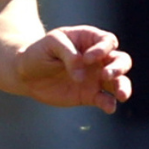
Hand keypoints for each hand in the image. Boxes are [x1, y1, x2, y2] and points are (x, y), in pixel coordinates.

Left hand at [13, 25, 133, 113]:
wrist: (26, 73)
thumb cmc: (40, 52)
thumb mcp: (51, 44)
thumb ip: (69, 55)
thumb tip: (81, 76)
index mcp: (90, 40)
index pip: (108, 41)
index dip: (102, 49)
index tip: (87, 58)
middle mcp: (98, 59)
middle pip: (121, 60)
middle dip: (118, 67)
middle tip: (106, 75)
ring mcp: (95, 78)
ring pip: (119, 81)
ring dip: (123, 87)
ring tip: (122, 95)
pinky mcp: (90, 96)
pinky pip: (105, 100)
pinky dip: (110, 104)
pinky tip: (109, 107)